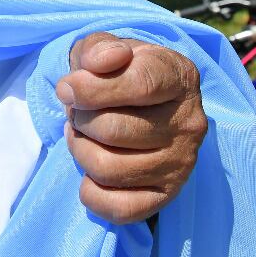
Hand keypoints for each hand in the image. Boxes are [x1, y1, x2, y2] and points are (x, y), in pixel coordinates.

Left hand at [57, 32, 206, 224]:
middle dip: (79, 119)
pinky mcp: (169, 195)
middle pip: (113, 130)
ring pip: (109, 169)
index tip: (66, 88)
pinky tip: (89, 172)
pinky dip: (91, 193)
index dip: (91, 89)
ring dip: (80, 150)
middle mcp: (189, 122)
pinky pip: (121, 209)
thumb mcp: (105, 47)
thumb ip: (98, 48)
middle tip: (77, 112)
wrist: (140, 99)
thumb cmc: (118, 70)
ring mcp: (182, 163)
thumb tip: (97, 63)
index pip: (138, 85)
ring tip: (83, 135)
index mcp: (178, 76)